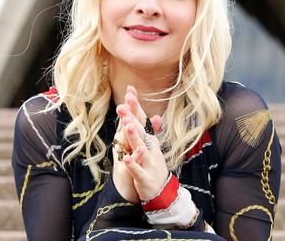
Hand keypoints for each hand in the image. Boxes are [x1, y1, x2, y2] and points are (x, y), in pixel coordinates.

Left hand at [111, 86, 161, 203]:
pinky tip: (126, 158)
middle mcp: (150, 149)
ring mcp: (149, 163)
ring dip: (134, 137)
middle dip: (131, 117)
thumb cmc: (153, 167)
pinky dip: (133, 164)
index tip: (129, 91)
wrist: (162, 193)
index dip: (136, 106)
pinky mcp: (145, 178)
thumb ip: (151, 132)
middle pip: (141, 131)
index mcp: (149, 141)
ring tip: (127, 125)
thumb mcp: (152, 148)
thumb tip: (155, 116)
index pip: (142, 120)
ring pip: (141, 148)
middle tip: (122, 104)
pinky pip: (138, 170)